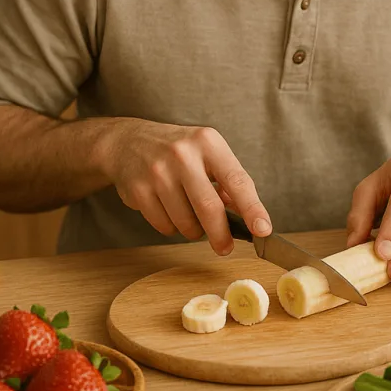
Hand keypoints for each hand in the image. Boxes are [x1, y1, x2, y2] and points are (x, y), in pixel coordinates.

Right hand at [105, 120, 271, 254]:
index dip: (252, 208)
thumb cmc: (177, 151)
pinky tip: (168, 210)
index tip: (263, 229)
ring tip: (190, 216)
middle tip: (225, 248)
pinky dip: (172, 227)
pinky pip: (164, 226)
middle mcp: (183, 155)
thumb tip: (247, 215)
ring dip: (193, 230)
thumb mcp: (207, 153)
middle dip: (221, 235)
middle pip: (209, 207)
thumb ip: (227, 181)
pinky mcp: (138, 190)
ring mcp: (157, 172)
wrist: (127, 142)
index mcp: (208, 143)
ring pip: (185, 222)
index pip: (237, 180)